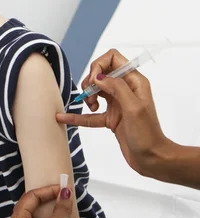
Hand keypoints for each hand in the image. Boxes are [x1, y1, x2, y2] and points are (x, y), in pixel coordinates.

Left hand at [8, 184, 72, 217]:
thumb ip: (59, 212)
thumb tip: (66, 193)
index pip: (31, 195)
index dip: (48, 190)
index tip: (64, 188)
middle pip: (31, 204)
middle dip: (48, 198)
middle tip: (64, 196)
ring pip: (34, 215)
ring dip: (48, 210)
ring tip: (62, 207)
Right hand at [56, 48, 172, 176]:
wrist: (152, 159)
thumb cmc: (148, 135)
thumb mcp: (134, 108)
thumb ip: (117, 88)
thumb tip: (97, 76)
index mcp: (134, 82)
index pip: (113, 58)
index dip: (99, 65)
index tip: (94, 81)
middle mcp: (125, 89)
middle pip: (100, 73)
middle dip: (90, 82)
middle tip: (90, 97)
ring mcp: (117, 103)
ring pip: (94, 91)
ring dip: (86, 97)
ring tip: (91, 107)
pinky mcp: (110, 118)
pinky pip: (89, 113)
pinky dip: (78, 115)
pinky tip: (64, 117)